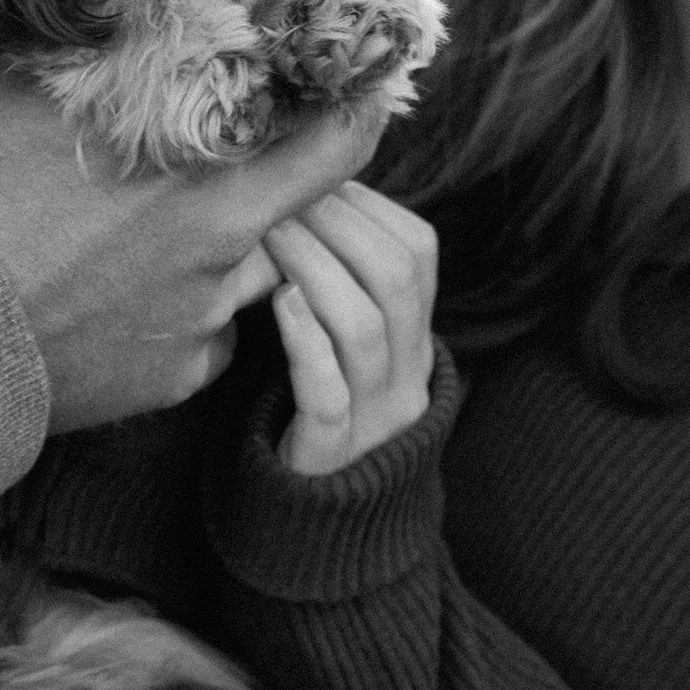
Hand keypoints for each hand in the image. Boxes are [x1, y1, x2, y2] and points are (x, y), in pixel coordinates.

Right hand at [0, 25, 385, 428]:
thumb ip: (21, 12)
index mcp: (202, 162)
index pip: (336, 133)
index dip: (356, 106)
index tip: (359, 87)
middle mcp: (222, 244)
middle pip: (301, 210)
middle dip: (283, 183)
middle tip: (239, 158)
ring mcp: (199, 321)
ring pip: (241, 276)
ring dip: (214, 252)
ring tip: (140, 233)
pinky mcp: (167, 382)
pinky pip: (194, 342)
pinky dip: (170, 320)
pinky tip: (111, 299)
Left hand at [266, 181, 437, 474]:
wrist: (325, 513)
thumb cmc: (324, 397)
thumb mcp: (348, 335)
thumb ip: (343, 274)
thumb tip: (309, 186)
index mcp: (417, 334)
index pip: (417, 249)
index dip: (365, 204)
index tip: (312, 176)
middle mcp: (408, 370)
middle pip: (395, 278)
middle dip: (338, 225)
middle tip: (282, 195)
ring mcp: (375, 411)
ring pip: (364, 326)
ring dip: (316, 268)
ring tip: (273, 234)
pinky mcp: (332, 447)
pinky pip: (327, 389)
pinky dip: (305, 338)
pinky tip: (280, 303)